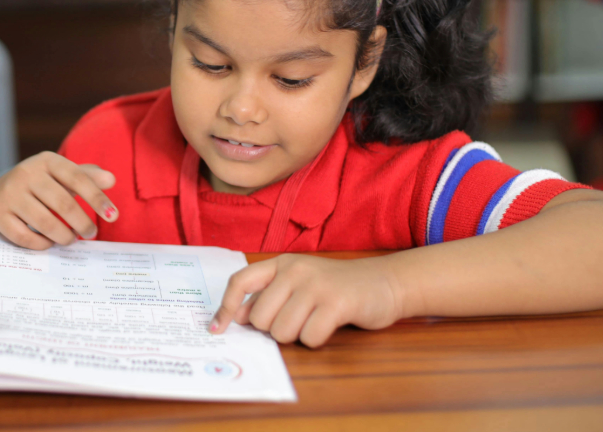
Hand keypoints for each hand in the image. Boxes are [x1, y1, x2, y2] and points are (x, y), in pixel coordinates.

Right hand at [0, 152, 117, 249]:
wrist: (0, 191)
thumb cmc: (42, 184)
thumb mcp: (62, 175)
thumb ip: (87, 177)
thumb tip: (111, 179)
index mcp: (47, 160)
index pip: (78, 178)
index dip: (97, 198)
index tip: (113, 216)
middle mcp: (26, 173)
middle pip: (63, 204)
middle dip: (82, 223)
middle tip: (91, 233)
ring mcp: (9, 194)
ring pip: (44, 223)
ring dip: (64, 236)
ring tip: (71, 239)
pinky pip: (24, 236)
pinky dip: (41, 244)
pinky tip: (50, 243)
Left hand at [209, 254, 405, 347]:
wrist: (385, 283)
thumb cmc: (336, 288)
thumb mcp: (298, 285)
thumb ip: (269, 297)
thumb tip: (238, 315)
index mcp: (282, 264)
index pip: (240, 281)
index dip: (225, 307)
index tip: (217, 329)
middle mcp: (296, 270)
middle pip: (260, 318)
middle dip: (274, 329)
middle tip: (297, 320)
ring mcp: (316, 284)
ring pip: (281, 331)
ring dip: (296, 336)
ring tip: (314, 321)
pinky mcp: (337, 302)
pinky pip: (309, 337)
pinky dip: (316, 339)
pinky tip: (329, 326)